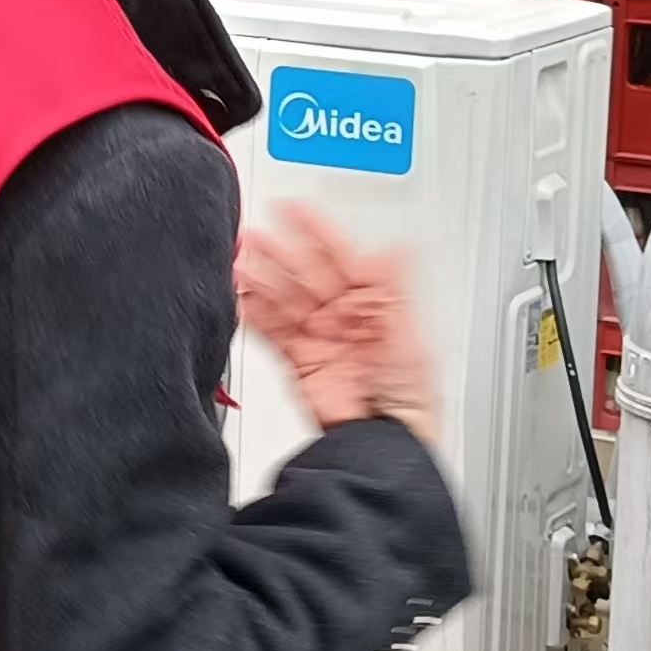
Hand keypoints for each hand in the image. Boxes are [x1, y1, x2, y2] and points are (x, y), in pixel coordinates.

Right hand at [236, 207, 436, 441]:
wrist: (386, 442)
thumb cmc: (412, 398)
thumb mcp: (412, 335)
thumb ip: (396, 288)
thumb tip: (400, 244)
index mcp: (374, 303)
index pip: (340, 256)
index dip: (317, 230)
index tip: (295, 208)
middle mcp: (344, 316)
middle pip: (305, 273)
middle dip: (279, 251)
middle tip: (253, 233)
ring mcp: (320, 336)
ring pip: (283, 297)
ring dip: (261, 277)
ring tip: (238, 260)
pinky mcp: (299, 360)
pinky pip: (271, 330)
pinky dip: (253, 313)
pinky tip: (240, 296)